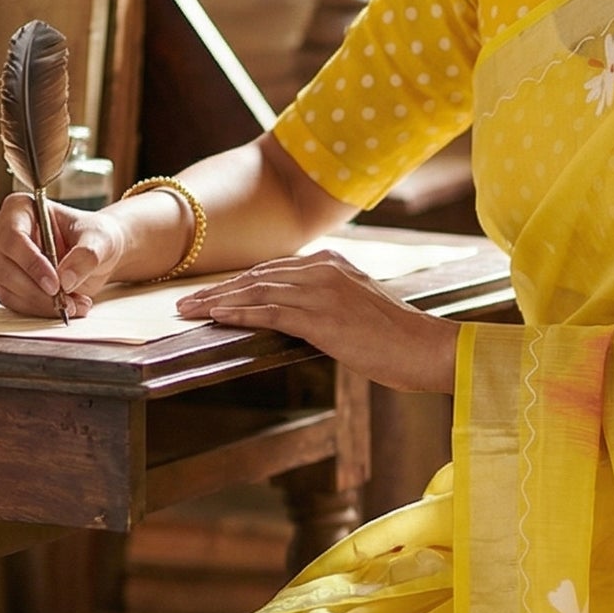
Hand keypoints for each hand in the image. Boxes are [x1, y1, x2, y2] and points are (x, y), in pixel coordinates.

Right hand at [0, 193, 130, 315]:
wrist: (96, 254)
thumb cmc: (94, 237)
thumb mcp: (100, 240)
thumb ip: (86, 256)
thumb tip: (65, 279)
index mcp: (19, 208)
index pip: (13, 237)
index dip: (32, 263)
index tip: (55, 285)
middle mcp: (1, 231)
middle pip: (5, 267)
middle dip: (37, 290)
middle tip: (66, 302)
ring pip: (7, 288)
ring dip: (41, 304)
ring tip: (75, 305)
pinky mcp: (4, 282)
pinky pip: (13, 302)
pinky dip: (39, 310)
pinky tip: (65, 308)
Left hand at [176, 251, 459, 393]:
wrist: (426, 348)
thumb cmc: (399, 339)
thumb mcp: (361, 309)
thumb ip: (331, 304)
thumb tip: (301, 319)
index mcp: (333, 264)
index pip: (274, 271)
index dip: (239, 283)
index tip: (214, 293)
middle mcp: (324, 270)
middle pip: (258, 277)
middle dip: (219, 289)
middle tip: (187, 301)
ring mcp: (321, 291)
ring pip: (256, 292)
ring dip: (218, 301)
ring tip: (190, 311)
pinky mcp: (321, 316)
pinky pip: (269, 312)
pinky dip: (239, 313)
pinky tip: (217, 317)